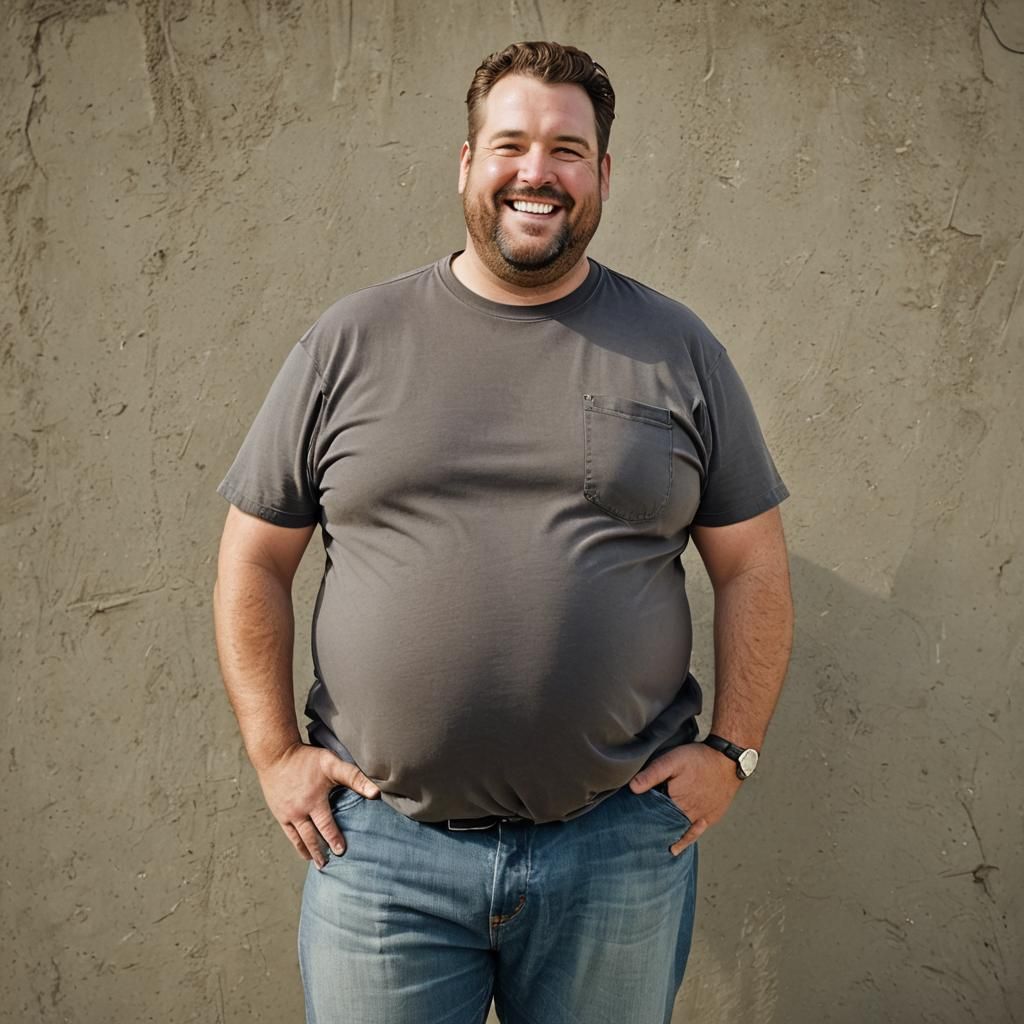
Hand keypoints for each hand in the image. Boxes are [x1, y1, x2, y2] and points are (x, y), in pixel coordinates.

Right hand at [255, 742, 380, 867]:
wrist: (276, 754)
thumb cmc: (305, 758)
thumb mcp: (332, 763)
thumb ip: (354, 777)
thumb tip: (376, 793)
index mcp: (314, 802)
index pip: (327, 827)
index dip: (334, 840)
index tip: (342, 851)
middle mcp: (299, 812)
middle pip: (311, 837)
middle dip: (320, 852)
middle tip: (328, 864)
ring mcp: (287, 814)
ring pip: (298, 839)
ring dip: (307, 851)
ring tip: (315, 862)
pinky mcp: (278, 813)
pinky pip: (288, 833)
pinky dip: (295, 843)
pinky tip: (300, 846)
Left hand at [628, 743, 742, 855]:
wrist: (728, 760)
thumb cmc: (699, 759)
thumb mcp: (672, 760)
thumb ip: (653, 774)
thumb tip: (633, 787)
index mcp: (676, 803)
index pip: (654, 817)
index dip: (643, 820)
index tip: (630, 828)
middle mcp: (689, 815)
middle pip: (667, 826)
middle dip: (653, 831)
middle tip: (638, 840)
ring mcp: (701, 818)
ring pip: (680, 832)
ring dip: (668, 838)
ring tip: (653, 849)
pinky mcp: (711, 817)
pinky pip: (695, 833)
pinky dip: (685, 840)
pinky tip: (677, 849)